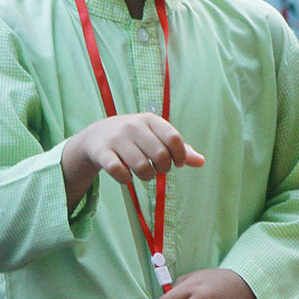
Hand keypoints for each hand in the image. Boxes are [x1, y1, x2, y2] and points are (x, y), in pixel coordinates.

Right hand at [64, 113, 203, 189]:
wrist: (97, 136)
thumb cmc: (135, 138)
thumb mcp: (156, 137)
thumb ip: (179, 149)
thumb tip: (201, 162)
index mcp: (150, 120)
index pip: (174, 138)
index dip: (180, 156)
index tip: (177, 163)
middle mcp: (133, 126)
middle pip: (160, 155)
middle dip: (163, 169)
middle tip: (158, 169)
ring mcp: (116, 138)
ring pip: (141, 167)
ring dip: (146, 176)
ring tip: (143, 173)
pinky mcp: (102, 152)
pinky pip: (120, 172)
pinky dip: (126, 179)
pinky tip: (127, 176)